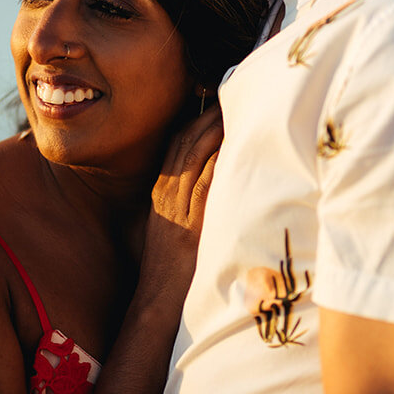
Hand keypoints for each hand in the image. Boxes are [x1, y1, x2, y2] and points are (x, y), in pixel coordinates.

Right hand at [139, 104, 221, 296]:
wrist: (158, 301)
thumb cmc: (171, 268)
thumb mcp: (172, 225)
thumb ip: (188, 202)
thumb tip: (216, 180)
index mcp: (161, 191)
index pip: (176, 143)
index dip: (195, 118)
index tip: (214, 99)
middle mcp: (167, 194)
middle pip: (185, 142)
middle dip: (207, 115)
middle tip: (231, 92)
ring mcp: (177, 209)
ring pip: (194, 158)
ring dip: (215, 131)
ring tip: (235, 108)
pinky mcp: (191, 226)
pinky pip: (204, 187)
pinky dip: (217, 164)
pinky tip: (232, 147)